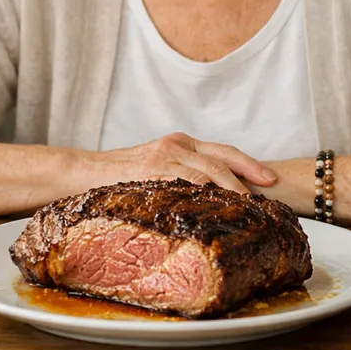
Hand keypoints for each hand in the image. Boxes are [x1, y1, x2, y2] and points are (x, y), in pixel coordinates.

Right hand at [80, 132, 277, 194]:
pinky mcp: (151, 170)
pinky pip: (186, 181)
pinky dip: (206, 192)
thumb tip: (210, 201)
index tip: (268, 178)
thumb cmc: (120, 177)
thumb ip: (180, 175)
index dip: (248, 164)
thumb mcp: (155, 168)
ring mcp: (164, 157)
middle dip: (249, 173)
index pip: (222, 151)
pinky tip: (218, 205)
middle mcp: (176, 145)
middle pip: (222, 158)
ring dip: (232, 188)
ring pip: (208, 170)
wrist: (82, 173)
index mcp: (180, 143)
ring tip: (249, 206)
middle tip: (269, 189)